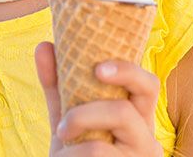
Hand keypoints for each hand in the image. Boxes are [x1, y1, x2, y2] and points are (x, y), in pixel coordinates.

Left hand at [35, 41, 162, 155]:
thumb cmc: (79, 154)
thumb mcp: (70, 121)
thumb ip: (60, 87)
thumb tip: (44, 47)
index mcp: (138, 117)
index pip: (148, 85)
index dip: (128, 70)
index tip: (97, 67)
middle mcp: (147, 139)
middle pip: (132, 108)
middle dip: (90, 109)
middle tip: (63, 120)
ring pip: (108, 135)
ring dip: (77, 130)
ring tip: (59, 141)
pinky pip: (95, 155)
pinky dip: (70, 156)